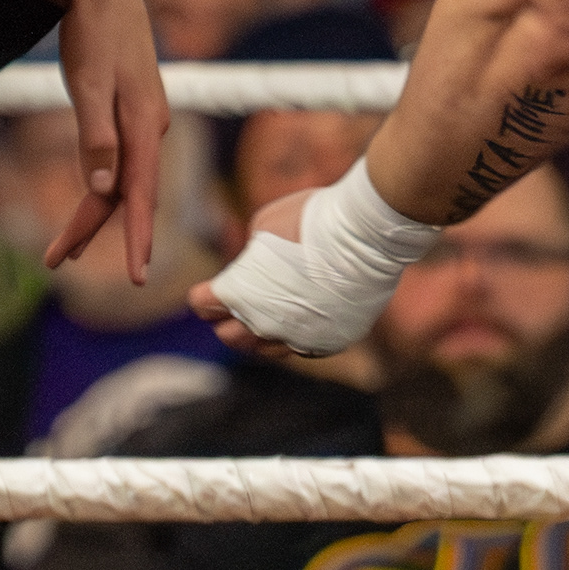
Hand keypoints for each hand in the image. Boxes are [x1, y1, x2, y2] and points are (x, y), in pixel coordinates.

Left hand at [41, 0, 171, 283]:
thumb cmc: (95, 28)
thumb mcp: (89, 81)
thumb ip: (96, 136)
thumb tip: (100, 189)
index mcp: (146, 124)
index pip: (142, 195)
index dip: (138, 238)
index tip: (137, 279)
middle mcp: (151, 126)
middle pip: (126, 192)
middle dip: (94, 229)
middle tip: (58, 260)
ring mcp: (142, 118)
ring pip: (122, 178)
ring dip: (95, 212)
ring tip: (67, 247)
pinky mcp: (130, 109)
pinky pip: (119, 159)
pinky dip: (102, 184)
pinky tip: (93, 196)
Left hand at [193, 191, 314, 359]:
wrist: (364, 234)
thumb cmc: (310, 219)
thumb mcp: (263, 225)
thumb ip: (250, 254)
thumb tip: (253, 266)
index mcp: (239, 293)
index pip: (204, 305)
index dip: (204, 296)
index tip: (208, 290)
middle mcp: (264, 324)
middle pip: (230, 335)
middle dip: (224, 321)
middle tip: (229, 309)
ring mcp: (298, 337)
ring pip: (265, 349)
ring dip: (256, 336)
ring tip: (258, 321)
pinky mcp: (327, 341)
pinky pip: (301, 348)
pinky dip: (292, 337)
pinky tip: (291, 324)